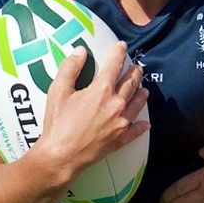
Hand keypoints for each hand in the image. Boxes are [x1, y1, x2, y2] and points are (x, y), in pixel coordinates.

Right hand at [40, 42, 148, 173]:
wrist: (61, 155)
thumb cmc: (58, 124)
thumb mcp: (58, 91)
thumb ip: (70, 68)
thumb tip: (80, 51)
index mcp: (102, 91)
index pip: (114, 65)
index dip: (118, 53)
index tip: (122, 46)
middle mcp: (116, 104)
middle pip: (131, 83)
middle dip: (134, 72)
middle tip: (136, 67)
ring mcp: (121, 122)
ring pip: (138, 103)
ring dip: (141, 94)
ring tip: (143, 89)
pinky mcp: (121, 139)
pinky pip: (136, 130)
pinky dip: (141, 125)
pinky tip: (146, 123)